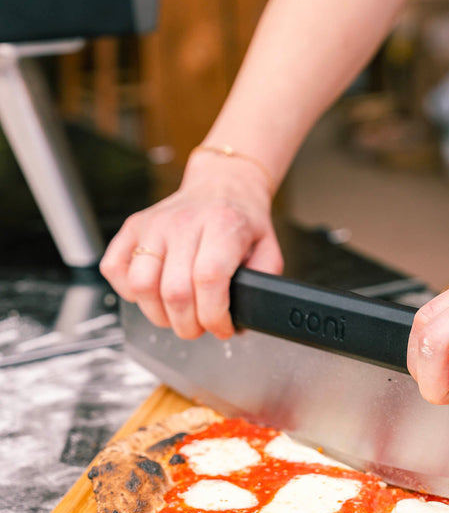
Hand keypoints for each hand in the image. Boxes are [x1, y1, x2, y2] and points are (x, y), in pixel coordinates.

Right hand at [100, 153, 281, 339]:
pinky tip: (153, 295)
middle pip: (175, 292)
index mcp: (222, 225)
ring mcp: (154, 224)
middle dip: (189, 325)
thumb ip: (264, 281)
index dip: (214, 315)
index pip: (209, 280)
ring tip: (177, 316)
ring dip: (159, 315)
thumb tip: (247, 315)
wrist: (223, 185)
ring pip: (141, 285)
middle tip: (201, 327)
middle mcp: (184, 222)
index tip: (223, 327)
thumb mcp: (269, 248)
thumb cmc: (243, 221)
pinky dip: (129, 292)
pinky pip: (115, 268)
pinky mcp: (132, 227)